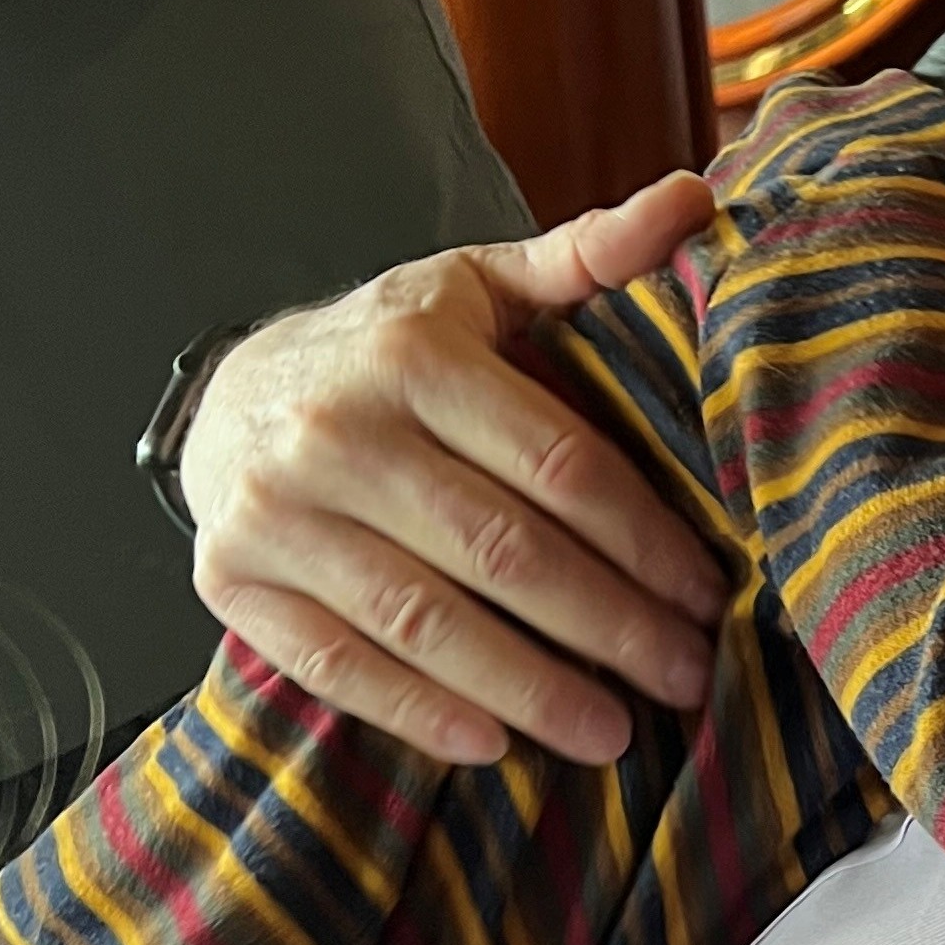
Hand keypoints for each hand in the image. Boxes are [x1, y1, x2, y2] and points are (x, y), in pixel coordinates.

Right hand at [180, 173, 730, 767]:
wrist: (233, 391)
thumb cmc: (392, 346)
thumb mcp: (482, 287)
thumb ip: (590, 255)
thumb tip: (695, 200)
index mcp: (414, 352)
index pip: (559, 464)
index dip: (645, 540)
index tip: (712, 594)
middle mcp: (337, 430)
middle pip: (503, 551)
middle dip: (609, 628)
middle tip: (687, 679)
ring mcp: (275, 512)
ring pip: (425, 620)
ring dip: (528, 688)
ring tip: (613, 734)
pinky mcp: (233, 580)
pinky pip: (336, 663)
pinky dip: (418, 711)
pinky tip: (494, 744)